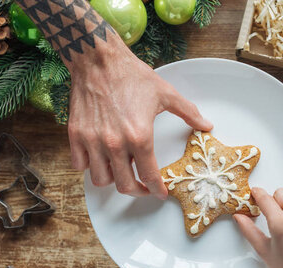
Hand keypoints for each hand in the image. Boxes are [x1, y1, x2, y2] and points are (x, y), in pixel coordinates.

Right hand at [67, 38, 212, 198]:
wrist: (98, 59)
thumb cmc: (132, 75)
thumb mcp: (166, 94)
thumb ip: (188, 113)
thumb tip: (207, 125)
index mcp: (140, 136)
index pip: (149, 176)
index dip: (157, 189)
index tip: (160, 193)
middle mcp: (115, 143)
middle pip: (125, 186)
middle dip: (137, 191)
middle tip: (143, 187)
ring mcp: (93, 140)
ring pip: (101, 179)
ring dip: (113, 179)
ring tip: (121, 170)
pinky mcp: (75, 134)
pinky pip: (80, 165)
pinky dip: (89, 166)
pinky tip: (100, 158)